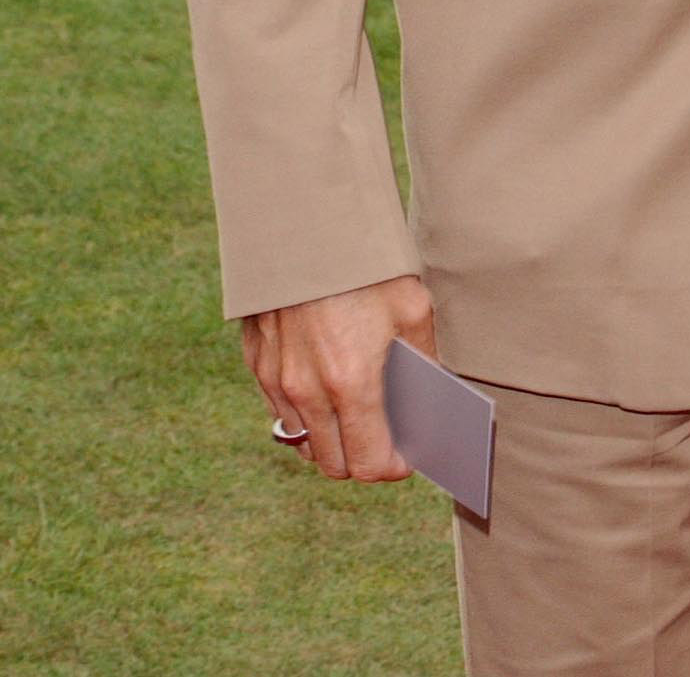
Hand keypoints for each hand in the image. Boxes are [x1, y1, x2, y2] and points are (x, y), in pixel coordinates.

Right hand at [243, 272, 435, 480]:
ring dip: (330, 440)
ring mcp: (276, 379)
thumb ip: (423, 362)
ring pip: (303, 441)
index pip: (369, 464)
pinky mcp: (257, 361)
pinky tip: (325, 388)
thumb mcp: (412, 307)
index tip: (406, 457)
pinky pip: (280, 411)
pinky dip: (304, 413)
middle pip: (334, 464)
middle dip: (362, 460)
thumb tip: (432, 400)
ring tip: (356, 417)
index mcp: (351, 383)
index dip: (392, 468)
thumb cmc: (367, 264)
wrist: (307, 221)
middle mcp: (307, 391)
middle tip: (384, 440)